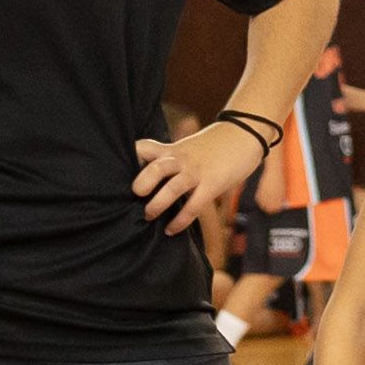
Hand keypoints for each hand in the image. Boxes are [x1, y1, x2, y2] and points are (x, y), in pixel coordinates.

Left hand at [133, 111, 270, 230]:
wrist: (246, 134)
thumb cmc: (215, 144)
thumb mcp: (188, 146)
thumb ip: (170, 159)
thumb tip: (151, 178)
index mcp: (172, 149)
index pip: (143, 148)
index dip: (129, 160)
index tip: (118, 174)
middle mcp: (181, 159)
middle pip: (156, 167)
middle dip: (142, 182)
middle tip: (136, 195)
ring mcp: (197, 172)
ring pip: (173, 187)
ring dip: (158, 204)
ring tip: (148, 216)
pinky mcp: (213, 184)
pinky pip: (194, 206)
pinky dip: (180, 221)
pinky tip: (171, 230)